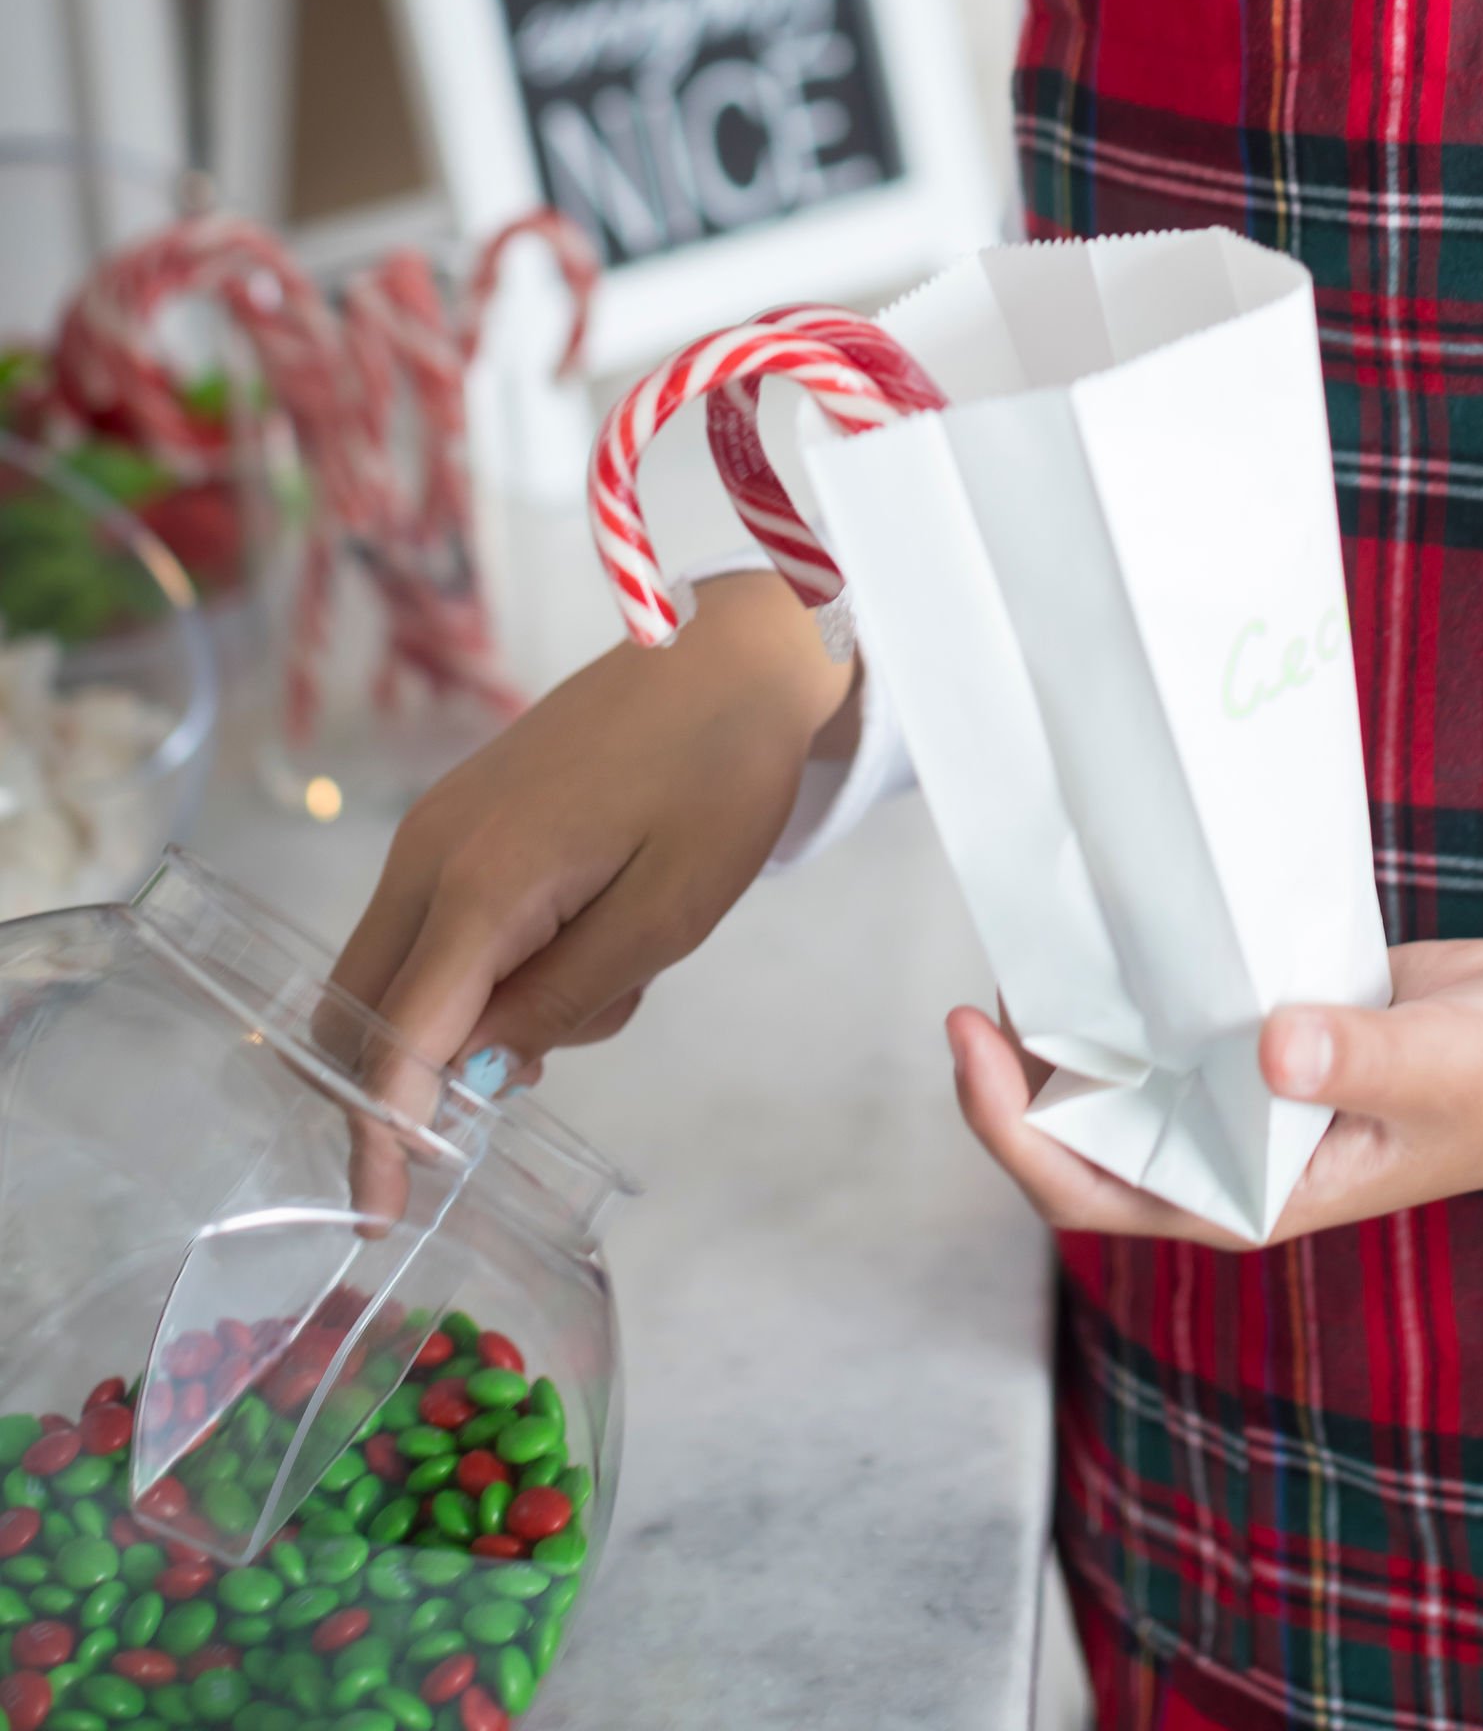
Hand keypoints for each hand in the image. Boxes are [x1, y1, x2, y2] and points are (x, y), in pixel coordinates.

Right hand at [331, 573, 851, 1123]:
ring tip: (615, 969)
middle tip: (513, 1102)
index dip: (382, 1137)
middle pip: (360, 1009)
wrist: (733, 652)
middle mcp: (430, 851)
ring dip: (473, 1019)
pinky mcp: (460, 816)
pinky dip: (488, 968)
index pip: (398, 1041)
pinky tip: (593, 936)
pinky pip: (435, 925)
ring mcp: (436, 827)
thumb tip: (476, 1069)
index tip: (379, 1217)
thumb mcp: (665, 917)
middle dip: (408, 1085)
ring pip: (399, 972)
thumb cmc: (718, 778)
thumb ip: (563, 1002)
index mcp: (481, 881)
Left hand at [945, 940, 1482, 1247]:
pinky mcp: (1266, 1030)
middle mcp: (1232, 1153)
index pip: (1094, 1189)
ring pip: (1122, 1069)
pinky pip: (1173, 1013)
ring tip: (1037, 930)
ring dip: (1071, 1018)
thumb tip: (1271, 1051)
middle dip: (1016, 1068)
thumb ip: (1359, 1060)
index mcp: (1254, 1195)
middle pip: (1080, 1131)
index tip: (976, 1039)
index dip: (1015, 1127)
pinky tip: (1114, 916)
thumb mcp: (1442, 1068)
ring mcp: (1244, 1093)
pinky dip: (1135, 978)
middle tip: (991, 967)